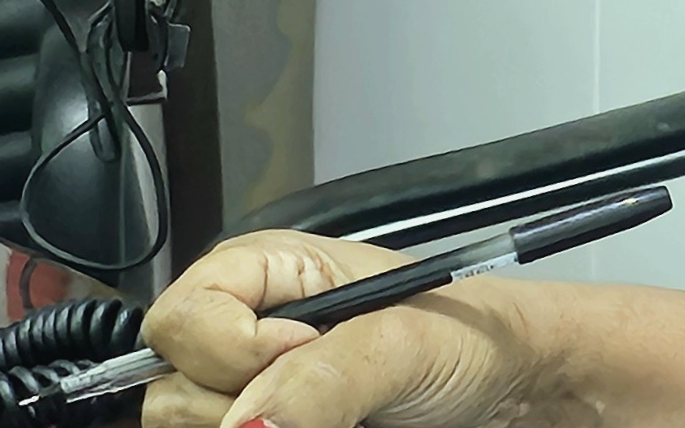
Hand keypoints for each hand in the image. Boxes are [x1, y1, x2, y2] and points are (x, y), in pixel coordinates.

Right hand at [139, 231, 553, 427]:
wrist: (515, 388)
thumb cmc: (474, 338)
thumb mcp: (406, 343)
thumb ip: (322, 380)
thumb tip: (246, 427)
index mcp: (267, 272)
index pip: (181, 315)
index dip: (231, 347)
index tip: (301, 351)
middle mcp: (246, 327)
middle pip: (168, 381)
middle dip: (237, 398)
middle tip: (326, 394)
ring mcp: (252, 386)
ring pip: (184, 424)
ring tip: (336, 412)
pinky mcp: (265, 425)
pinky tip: (330, 427)